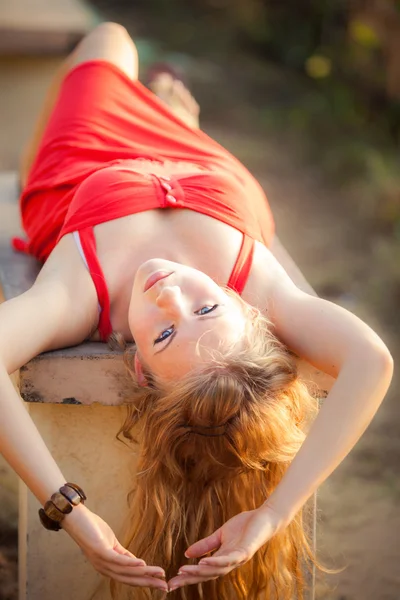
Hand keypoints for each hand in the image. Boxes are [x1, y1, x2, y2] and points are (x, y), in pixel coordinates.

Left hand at [61, 504, 167, 591]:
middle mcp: (104, 568)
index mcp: (108, 567)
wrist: (75, 518)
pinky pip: (117, 560)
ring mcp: (101, 561)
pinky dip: (131, 563)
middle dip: (149, 583)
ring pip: (126, 571)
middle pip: (130, 579)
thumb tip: (139, 564)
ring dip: (145, 573)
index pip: (130, 578)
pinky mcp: (99, 551)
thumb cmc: (92, 528)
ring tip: (159, 573)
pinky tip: (143, 563)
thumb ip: (124, 555)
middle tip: (165, 586)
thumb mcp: (112, 543)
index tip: (162, 583)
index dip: (146, 581)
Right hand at [168, 504, 282, 591]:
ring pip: (216, 569)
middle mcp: (229, 563)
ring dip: (199, 571)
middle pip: (206, 574)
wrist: (264, 518)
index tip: (170, 582)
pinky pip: (229, 559)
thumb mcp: (220, 535)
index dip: (187, 577)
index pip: (202, 571)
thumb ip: (205, 545)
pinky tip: (204, 562)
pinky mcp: (245, 552)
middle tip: (172, 584)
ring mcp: (237, 558)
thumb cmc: (244, 526)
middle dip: (189, 579)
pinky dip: (216, 562)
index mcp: (222, 559)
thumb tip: (187, 553)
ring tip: (184, 571)